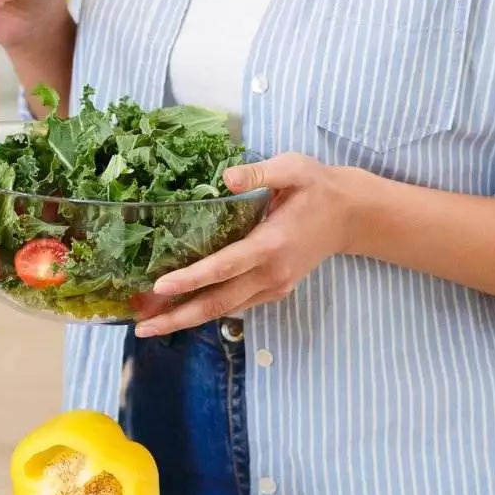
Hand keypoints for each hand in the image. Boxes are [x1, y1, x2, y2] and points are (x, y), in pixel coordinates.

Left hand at [132, 154, 359, 337]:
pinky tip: (182, 311)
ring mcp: (274, 286)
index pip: (224, 266)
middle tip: (142, 327)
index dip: (191, 278)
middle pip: (218, 302)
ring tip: (151, 324)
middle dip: (178, 316)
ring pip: (225, 310)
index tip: (160, 286)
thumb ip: (259, 173)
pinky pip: (237, 305)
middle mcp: (271, 273)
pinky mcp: (275, 290)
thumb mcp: (293, 168)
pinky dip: (208, 311)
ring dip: (188, 319)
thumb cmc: (318, 187)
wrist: (352, 215)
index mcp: (271, 244)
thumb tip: (226, 178)